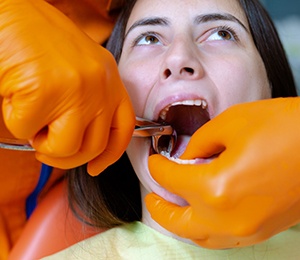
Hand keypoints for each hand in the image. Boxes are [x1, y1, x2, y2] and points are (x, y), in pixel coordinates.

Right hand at [0, 0, 133, 174]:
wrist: (7, 11)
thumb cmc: (39, 41)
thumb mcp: (78, 71)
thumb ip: (87, 103)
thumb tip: (78, 141)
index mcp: (109, 78)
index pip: (124, 127)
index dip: (111, 154)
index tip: (96, 167)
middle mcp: (100, 84)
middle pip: (94, 146)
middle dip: (65, 156)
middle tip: (45, 144)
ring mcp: (76, 88)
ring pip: (65, 148)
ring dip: (42, 142)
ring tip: (31, 115)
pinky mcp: (46, 92)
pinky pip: (28, 131)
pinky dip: (16, 121)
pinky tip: (16, 96)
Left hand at [146, 97, 299, 247]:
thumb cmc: (289, 128)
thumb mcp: (233, 123)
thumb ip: (201, 142)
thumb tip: (187, 156)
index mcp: (217, 187)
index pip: (172, 179)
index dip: (158, 167)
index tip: (156, 160)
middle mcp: (229, 218)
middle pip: (179, 223)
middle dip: (159, 208)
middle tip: (152, 195)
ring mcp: (247, 230)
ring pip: (201, 238)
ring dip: (181, 223)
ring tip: (174, 207)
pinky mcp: (262, 230)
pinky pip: (223, 238)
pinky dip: (205, 228)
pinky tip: (203, 213)